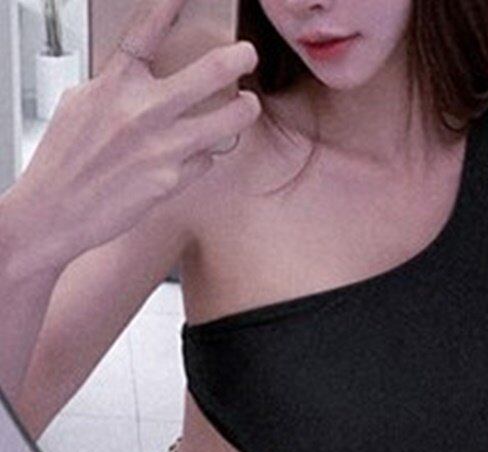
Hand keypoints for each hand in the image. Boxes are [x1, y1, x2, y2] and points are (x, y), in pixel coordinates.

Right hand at [9, 0, 259, 268]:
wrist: (56, 212)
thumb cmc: (65, 161)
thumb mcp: (80, 107)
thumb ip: (114, 87)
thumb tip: (140, 77)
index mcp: (114, 86)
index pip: (146, 33)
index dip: (170, 7)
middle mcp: (142, 111)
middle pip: (210, 72)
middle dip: (239, 58)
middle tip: (248, 55)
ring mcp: (161, 146)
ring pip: (228, 120)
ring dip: (244, 111)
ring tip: (247, 107)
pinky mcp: (171, 179)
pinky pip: (206, 161)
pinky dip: (205, 157)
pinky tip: (194, 158)